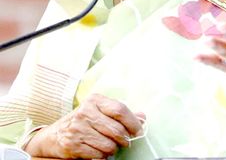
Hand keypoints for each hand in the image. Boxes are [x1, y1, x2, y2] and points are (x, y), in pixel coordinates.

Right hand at [24, 93, 143, 158]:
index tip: (138, 131)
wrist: (53, 136)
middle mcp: (84, 112)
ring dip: (113, 149)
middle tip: (125, 142)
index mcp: (94, 101)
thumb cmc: (81, 122)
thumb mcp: (99, 112)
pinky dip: (102, 156)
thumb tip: (142, 117)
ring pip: (108, 144)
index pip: (120, 110)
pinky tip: (99, 151)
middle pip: (116, 129)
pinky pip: (97, 154)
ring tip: (110, 146)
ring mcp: (77, 129)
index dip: (133, 122)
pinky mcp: (72, 144)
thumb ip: (120, 114)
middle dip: (125, 139)